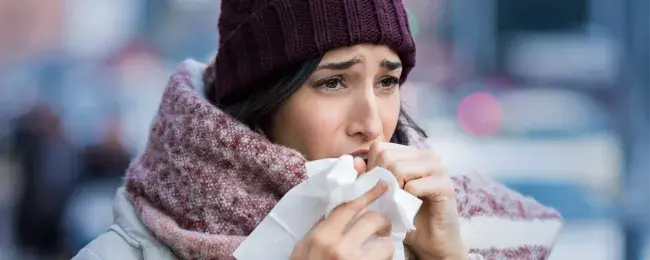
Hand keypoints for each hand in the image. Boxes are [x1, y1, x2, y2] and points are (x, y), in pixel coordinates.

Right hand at [290, 181, 393, 259]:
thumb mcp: (303, 248)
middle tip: (381, 229)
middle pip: (373, 221)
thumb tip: (341, 209)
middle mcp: (340, 249)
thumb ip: (321, 228)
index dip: (368, 193)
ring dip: (385, 248)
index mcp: (322, 237)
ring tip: (378, 252)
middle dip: (381, 223)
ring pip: (386, 246)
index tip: (382, 186)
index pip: (350, 207)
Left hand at [366, 142, 467, 259]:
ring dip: (393, 191)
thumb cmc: (405, 215)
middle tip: (388, 198)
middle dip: (381, 180)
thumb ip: (368, 176)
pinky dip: (406, 201)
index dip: (372, 168)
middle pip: (387, 156)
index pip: (379, 147)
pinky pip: (413, 186)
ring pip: (399, 169)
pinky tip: (410, 207)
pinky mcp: (444, 184)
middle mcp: (425, 155)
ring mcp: (437, 167)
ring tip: (398, 203)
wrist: (430, 240)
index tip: (378, 188)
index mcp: (410, 153)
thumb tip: (355, 162)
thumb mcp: (382, 193)